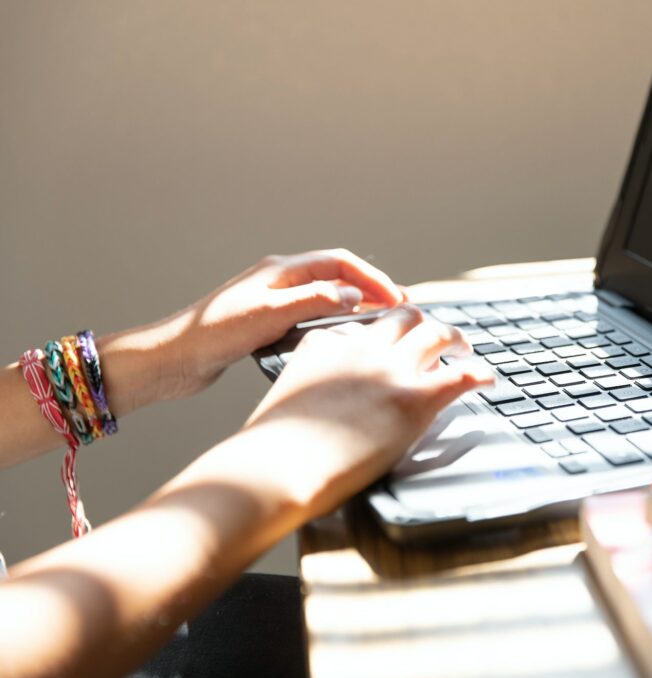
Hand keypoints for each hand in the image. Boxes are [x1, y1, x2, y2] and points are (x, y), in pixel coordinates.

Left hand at [158, 249, 405, 401]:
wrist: (174, 359)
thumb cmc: (211, 334)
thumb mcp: (270, 315)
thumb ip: (313, 302)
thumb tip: (351, 296)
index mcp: (280, 270)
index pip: (339, 263)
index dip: (372, 278)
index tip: (396, 297)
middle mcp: (279, 282)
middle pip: (336, 277)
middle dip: (369, 289)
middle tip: (397, 308)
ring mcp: (273, 303)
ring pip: (325, 297)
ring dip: (353, 307)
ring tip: (377, 323)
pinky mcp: (267, 325)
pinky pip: (311, 317)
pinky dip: (334, 324)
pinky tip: (341, 341)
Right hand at [240, 305, 493, 515]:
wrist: (278, 466)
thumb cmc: (272, 449)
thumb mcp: (284, 400)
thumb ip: (308, 389)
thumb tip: (318, 409)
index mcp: (325, 344)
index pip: (361, 327)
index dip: (381, 334)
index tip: (391, 342)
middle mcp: (362, 348)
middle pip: (403, 318)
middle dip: (422, 324)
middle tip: (437, 338)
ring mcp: (390, 370)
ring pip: (435, 334)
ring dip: (455, 338)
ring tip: (465, 348)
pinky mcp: (414, 398)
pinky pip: (460, 375)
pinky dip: (479, 374)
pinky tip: (487, 379)